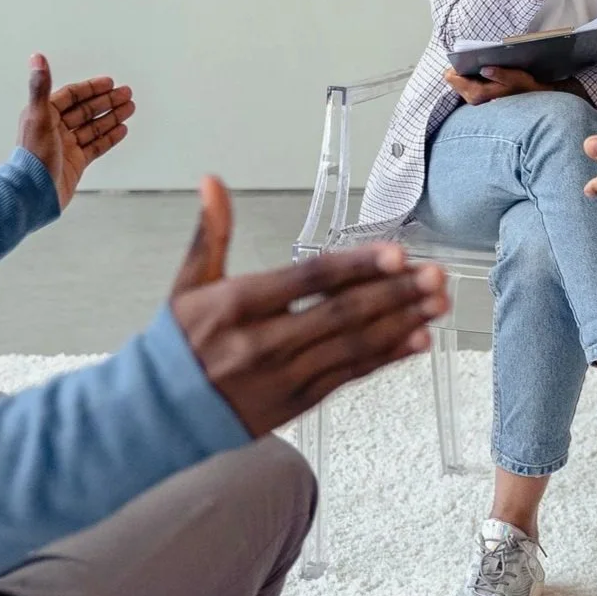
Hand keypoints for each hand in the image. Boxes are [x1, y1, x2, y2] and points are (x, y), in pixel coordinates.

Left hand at [16, 53, 135, 209]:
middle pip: (85, 110)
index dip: (90, 88)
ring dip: (112, 116)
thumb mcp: (39, 117)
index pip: (71, 96)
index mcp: (44, 115)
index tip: (110, 82)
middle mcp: (55, 129)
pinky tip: (122, 129)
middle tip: (127, 93)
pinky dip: (109, 137)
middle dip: (107, 101)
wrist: (33, 195)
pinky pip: (95, 146)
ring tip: (130, 108)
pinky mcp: (75, 164)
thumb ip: (40, 86)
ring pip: (93, 127)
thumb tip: (36, 56)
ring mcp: (66, 147)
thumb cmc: (33, 157)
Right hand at [168, 178, 449, 435]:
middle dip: (396, 293)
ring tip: (438, 303)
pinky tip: (417, 341)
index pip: (309, 280)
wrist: (158, 415)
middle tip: (435, 276)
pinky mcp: (297, 402)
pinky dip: (387, 358)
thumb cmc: (177, 344)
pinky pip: (350, 376)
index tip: (397, 253)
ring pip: (354, 346)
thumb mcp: (187, 285)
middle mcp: (264, 341)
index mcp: (237, 304)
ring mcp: (284, 376)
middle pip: (342, 313)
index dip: (357, 266)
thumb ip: (210, 233)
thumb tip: (211, 181)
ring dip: (403, 323)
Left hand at [442, 65, 550, 105]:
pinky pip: (465, 84)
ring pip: (459, 81)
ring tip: (481, 64)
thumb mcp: (513, 77)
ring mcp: (474, 99)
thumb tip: (483, 68)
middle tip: (476, 60)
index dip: (456, 64)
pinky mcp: (477, 98)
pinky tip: (483, 71)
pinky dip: (471, 76)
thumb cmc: (523, 87)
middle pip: (453, 79)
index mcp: (477, 93)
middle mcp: (472, 98)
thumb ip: (498, 73)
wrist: (531, 101)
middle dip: (462, 67)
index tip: (467, 57)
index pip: (452, 78)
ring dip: (467, 72)